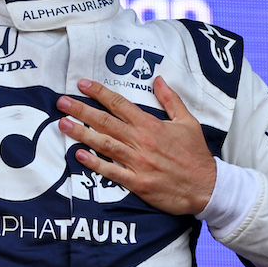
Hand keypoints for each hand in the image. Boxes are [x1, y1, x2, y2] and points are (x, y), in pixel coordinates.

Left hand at [57, 77, 216, 214]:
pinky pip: (111, 172)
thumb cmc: (196, 154)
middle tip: (61, 102)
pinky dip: (95, 164)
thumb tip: (158, 79)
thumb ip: (170, 100)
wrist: (206, 187)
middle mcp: (141, 141)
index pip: (120, 103)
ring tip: (63, 124)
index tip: (82, 84)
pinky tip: (79, 156)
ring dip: (82, 133)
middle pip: (106, 122)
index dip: (99, 92)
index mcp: (151, 124)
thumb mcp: (188, 121)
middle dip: (81, 110)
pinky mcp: (137, 183)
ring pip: (104, 144)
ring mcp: (138, 162)